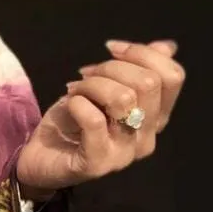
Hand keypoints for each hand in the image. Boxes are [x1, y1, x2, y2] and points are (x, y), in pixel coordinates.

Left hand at [16, 39, 185, 197]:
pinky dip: (78, 103)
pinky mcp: (98, 164)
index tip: (110, 49)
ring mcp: (124, 155)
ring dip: (93, 85)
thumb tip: (168, 47)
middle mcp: (147, 138)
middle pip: (148, 83)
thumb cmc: (73, 121)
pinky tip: (69, 104)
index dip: (142, 53)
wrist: (40, 158)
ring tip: (75, 90)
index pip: (172, 77)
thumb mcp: (105, 87)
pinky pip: (95, 121)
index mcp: (155, 118)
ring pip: (123, 98)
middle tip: (86, 75)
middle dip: (111, 68)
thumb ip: (136, 69)